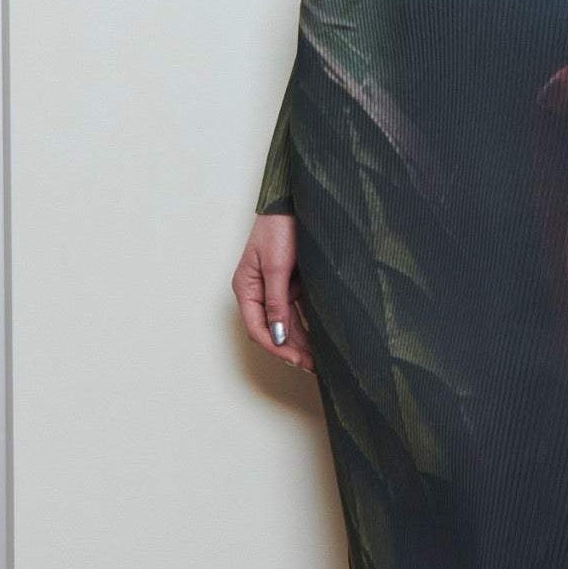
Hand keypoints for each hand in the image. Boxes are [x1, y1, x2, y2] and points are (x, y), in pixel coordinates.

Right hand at [234, 213, 315, 371]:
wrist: (295, 202)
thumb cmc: (279, 227)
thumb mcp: (277, 266)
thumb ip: (276, 301)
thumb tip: (276, 335)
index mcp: (246, 288)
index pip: (257, 328)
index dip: (276, 347)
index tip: (295, 359)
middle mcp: (258, 291)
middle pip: (272, 329)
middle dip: (291, 349)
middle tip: (313, 366)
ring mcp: (275, 288)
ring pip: (286, 323)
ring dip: (301, 341)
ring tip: (319, 359)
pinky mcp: (291, 282)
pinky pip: (298, 311)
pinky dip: (308, 325)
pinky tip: (321, 339)